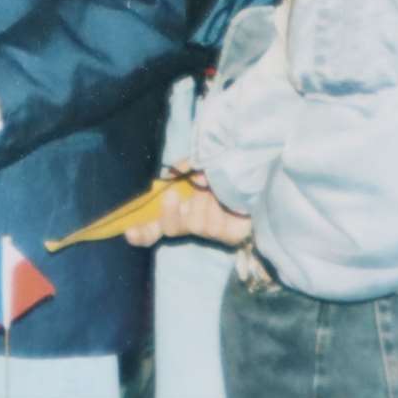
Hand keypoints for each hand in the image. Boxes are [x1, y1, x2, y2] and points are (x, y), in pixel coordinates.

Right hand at [124, 166, 250, 247]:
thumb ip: (189, 164)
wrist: (269, 179)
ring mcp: (211, 228)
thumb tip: (173, 169)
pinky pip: (211, 228)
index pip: (157, 221)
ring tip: (212, 191)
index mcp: (185, 201)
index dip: (142, 231)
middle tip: (173, 197)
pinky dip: (215, 211)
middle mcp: (194, 216)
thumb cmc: (234, 169)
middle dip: (168, 215)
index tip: (129, 233)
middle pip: (169, 228)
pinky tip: (225, 203)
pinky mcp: (228, 236)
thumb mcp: (207, 161)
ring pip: (191, 225)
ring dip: (199, 205)